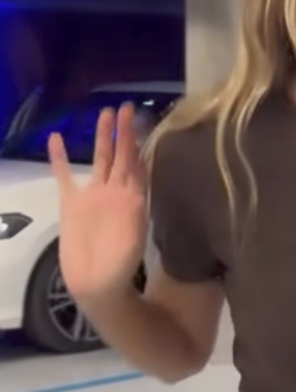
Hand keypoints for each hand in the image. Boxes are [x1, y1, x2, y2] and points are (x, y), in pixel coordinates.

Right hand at [49, 104, 147, 308]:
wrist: (97, 284)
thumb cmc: (120, 265)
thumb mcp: (134, 235)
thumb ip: (135, 211)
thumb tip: (138, 192)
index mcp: (132, 199)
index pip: (138, 164)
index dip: (140, 143)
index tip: (143, 119)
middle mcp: (114, 193)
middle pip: (121, 156)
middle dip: (124, 132)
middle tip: (126, 107)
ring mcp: (92, 197)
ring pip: (99, 160)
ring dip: (101, 138)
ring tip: (103, 113)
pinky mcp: (72, 205)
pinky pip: (64, 177)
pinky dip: (59, 159)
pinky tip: (55, 138)